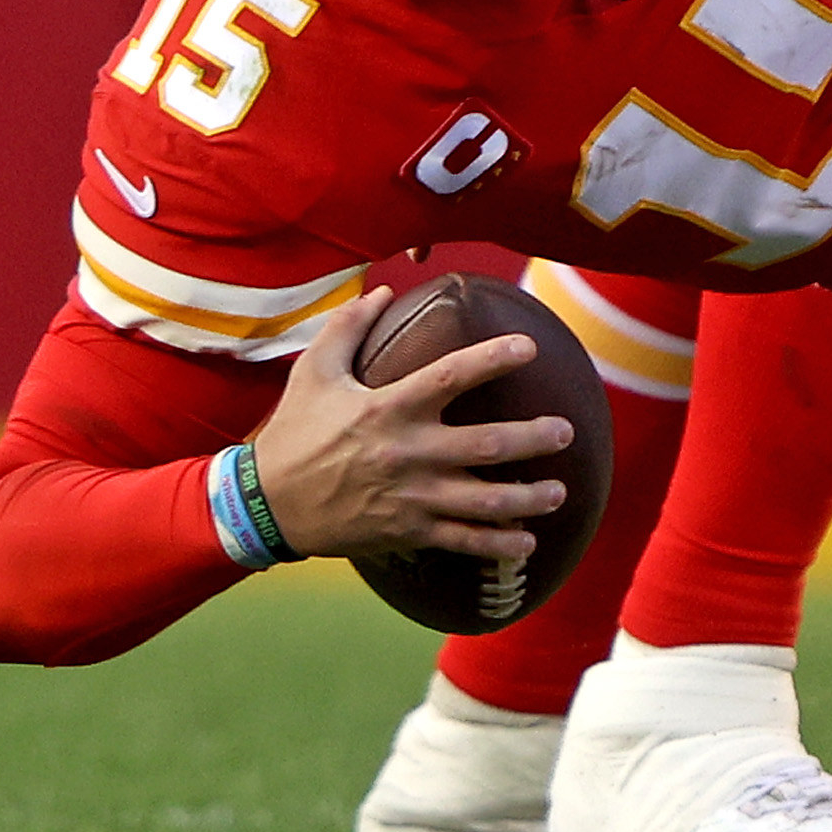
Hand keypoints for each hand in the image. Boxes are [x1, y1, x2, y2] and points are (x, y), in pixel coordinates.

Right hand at [249, 286, 573, 561]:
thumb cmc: (294, 432)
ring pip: (483, 500)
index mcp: (388, 408)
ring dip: (528, 499)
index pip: (450, 376)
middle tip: (565, 431)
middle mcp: (407, 452)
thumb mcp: (313, 373)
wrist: (266, 504)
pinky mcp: (407, 530)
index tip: (529, 347)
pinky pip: (462, 540)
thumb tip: (383, 288)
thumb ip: (348, 327)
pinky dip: (498, 544)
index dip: (492, 360)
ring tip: (558, 492)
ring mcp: (411, 496)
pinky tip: (527, 541)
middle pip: (486, 445)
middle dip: (533, 439)